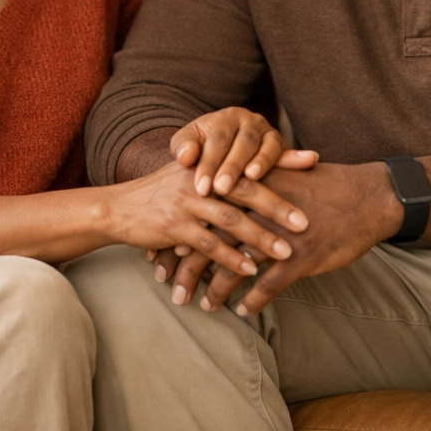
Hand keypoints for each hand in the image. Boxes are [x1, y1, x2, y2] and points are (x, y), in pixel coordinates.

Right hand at [103, 163, 309, 276]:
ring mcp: (186, 203)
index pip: (250, 161)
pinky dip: (231, 258)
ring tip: (285, 252)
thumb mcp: (191, 176)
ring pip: (230, 220)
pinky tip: (250, 270)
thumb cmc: (161, 194)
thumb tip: (257, 174)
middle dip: (278, 207)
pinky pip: (208, 244)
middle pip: (245, 190)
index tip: (312, 161)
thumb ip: (221, 175)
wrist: (118, 208)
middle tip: (306, 222)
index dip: (280, 161)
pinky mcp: (173, 227)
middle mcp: (200, 180)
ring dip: (260, 238)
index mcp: (208, 165)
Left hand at [170, 107, 318, 196]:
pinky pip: (288, 152)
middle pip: (242, 142)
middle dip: (232, 166)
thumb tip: (185, 157)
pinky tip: (310, 160)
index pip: (217, 140)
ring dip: (261, 162)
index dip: (208, 164)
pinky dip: (298, 157)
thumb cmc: (202, 148)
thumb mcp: (189, 144)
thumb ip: (183, 147)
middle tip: (221, 189)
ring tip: (252, 178)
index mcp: (225, 118)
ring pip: (267, 146)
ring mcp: (268, 132)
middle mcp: (250, 121)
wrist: (223, 146)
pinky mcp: (283, 146)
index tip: (201, 188)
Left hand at [172, 162, 400, 312]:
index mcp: (249, 188)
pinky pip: (268, 285)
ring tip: (201, 306)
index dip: (181, 236)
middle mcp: (257, 211)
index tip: (162, 255)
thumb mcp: (281, 175)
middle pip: (210, 242)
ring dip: (214, 290)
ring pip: (234, 267)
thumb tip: (218, 195)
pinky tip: (241, 311)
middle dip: (187, 268)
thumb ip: (248, 185)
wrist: (366, 196)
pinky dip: (252, 300)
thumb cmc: (322, 185)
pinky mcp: (302, 257)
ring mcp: (278, 236)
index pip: (203, 214)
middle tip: (170, 288)